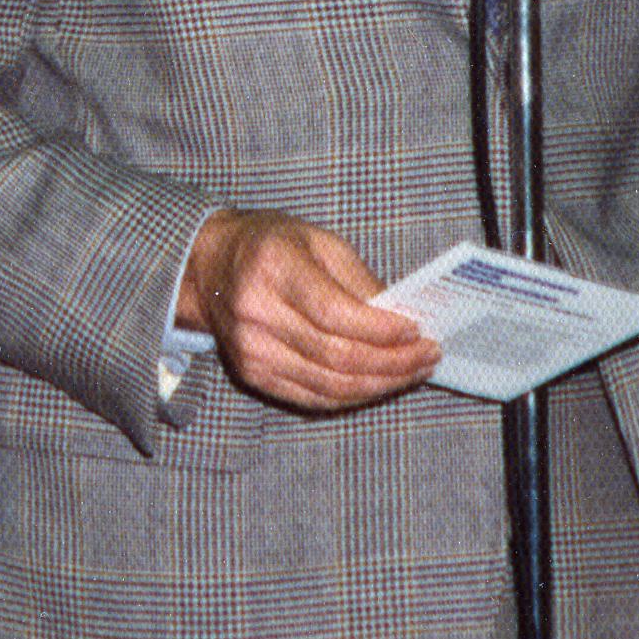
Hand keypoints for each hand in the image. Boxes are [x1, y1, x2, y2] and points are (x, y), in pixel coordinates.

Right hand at [179, 210, 441, 416]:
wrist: (211, 268)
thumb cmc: (271, 247)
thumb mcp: (318, 240)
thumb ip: (360, 279)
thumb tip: (403, 317)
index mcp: (274, 269)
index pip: (335, 313)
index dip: (382, 329)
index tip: (417, 330)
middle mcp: (257, 313)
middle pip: (337, 356)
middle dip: (393, 362)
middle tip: (427, 355)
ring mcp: (252, 351)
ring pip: (331, 386)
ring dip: (381, 383)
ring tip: (413, 371)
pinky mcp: (253, 375)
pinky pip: (314, 398)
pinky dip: (354, 395)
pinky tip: (380, 382)